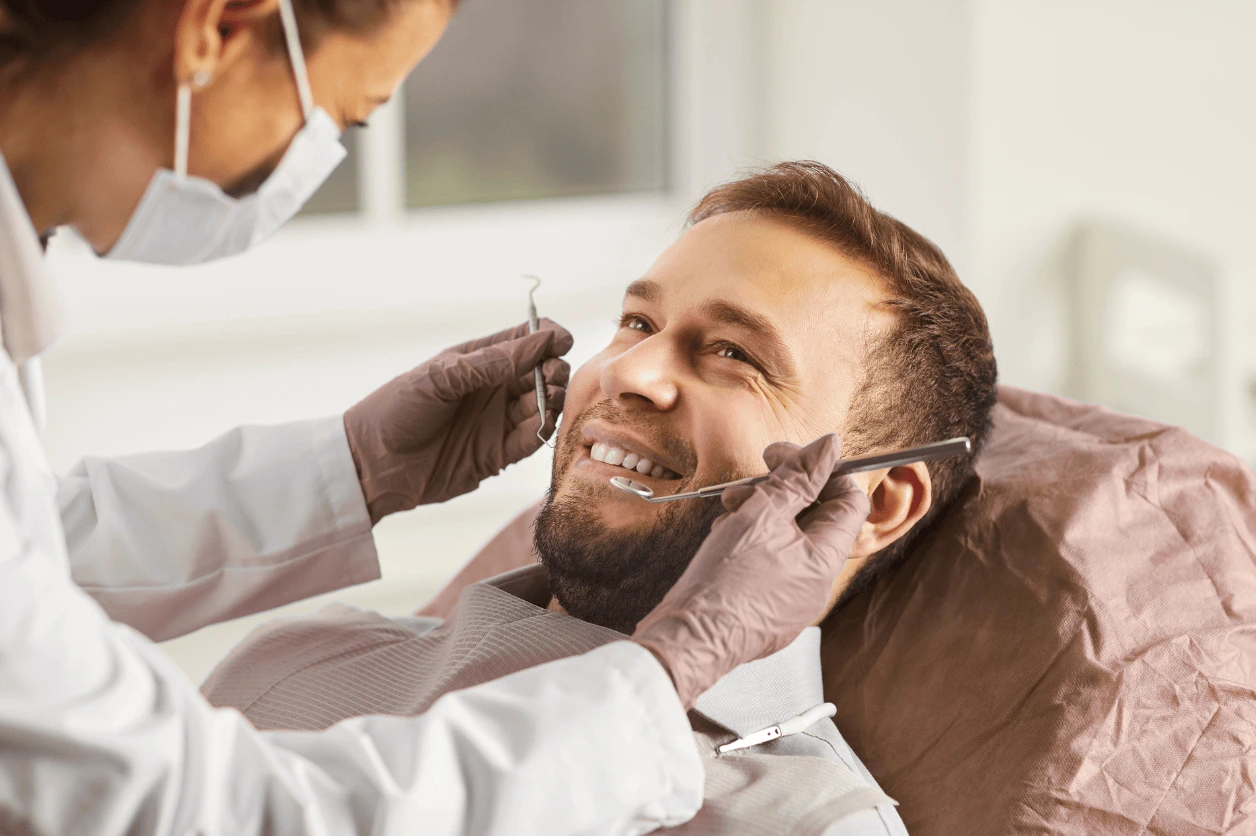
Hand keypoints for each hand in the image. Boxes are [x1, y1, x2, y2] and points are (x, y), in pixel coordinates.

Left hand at [345, 319, 572, 522]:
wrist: (372, 464)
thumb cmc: (396, 410)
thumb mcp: (441, 377)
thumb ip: (491, 362)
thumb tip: (541, 339)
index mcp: (477, 360)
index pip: (524, 339)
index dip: (547, 336)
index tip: (561, 340)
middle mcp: (492, 388)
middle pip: (541, 371)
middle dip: (554, 369)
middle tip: (550, 375)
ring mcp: (496, 421)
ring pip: (542, 405)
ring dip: (552, 399)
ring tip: (546, 399)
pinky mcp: (497, 454)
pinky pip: (531, 440)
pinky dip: (544, 430)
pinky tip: (543, 423)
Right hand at [632, 434, 869, 708]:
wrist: (688, 637)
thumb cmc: (724, 582)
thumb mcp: (761, 514)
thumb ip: (798, 477)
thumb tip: (828, 447)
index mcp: (825, 560)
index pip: (850, 501)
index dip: (823, 472)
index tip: (788, 458)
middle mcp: (816, 583)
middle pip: (815, 518)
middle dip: (782, 491)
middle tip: (750, 482)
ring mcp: (792, 599)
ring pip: (787, 539)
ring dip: (760, 514)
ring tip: (729, 511)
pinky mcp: (766, 608)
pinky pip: (770, 562)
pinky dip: (750, 542)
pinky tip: (724, 538)